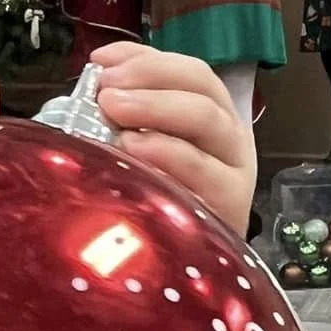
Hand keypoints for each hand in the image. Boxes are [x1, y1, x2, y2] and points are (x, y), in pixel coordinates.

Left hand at [90, 42, 256, 235]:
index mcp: (213, 114)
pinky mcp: (230, 203)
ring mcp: (234, 168)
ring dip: (155, 106)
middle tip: (105, 89)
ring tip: (113, 108)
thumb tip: (96, 77)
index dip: (146, 59)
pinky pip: (201, 168)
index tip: (100, 63)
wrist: (190, 270)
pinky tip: (133, 148)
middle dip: (149, 78)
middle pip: (200, 87)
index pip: (189, 71)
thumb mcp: (146, 154)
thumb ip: (130, 116)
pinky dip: (167, 152)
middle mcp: (229, 135)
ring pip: (206, 118)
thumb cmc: (162, 204)